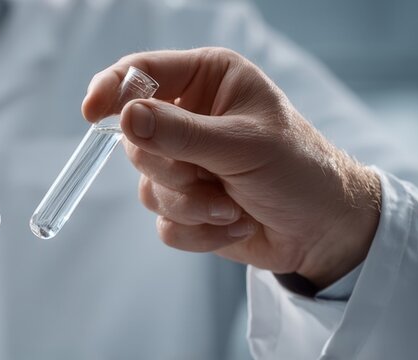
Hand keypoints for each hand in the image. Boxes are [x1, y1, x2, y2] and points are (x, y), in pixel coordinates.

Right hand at [83, 48, 380, 287]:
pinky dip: (199, 231)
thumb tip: (126, 118)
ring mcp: (183, 163)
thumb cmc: (299, 169)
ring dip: (193, 205)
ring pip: (147, 187)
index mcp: (206, 81)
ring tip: (234, 205)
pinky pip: (163, 222)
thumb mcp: (243, 144)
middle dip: (173, 169)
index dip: (111, 89)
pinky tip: (235, 222)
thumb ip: (181, 132)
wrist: (325, 229)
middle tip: (210, 176)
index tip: (92, 112)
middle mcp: (188, 117)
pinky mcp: (184, 204)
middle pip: (135, 140)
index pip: (141, 73)